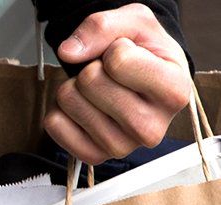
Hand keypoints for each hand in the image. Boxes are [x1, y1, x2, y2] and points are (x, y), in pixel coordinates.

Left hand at [44, 3, 191, 164]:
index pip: (119, 62)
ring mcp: (122, 148)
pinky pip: (53, 124)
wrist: (138, 78)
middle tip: (109, 74)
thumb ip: (103, 27)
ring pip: (69, 101)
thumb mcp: (134, 23)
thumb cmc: (142, 51)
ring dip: (74, 87)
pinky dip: (60, 108)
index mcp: (175, 92)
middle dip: (91, 68)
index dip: (114, 49)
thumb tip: (68, 52)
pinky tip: (83, 107)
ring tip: (97, 90)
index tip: (128, 55)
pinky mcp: (94, 156)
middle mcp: (152, 129)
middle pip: (90, 82)